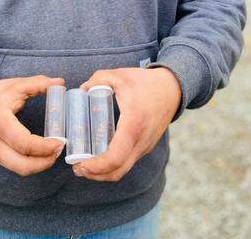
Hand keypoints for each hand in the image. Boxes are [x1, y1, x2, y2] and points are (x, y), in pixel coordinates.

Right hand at [0, 75, 65, 175]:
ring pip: (18, 169)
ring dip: (38, 165)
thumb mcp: (15, 85)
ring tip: (51, 153)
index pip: (24, 143)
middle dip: (44, 163)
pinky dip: (28, 163)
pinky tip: (38, 152)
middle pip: (22, 165)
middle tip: (58, 151)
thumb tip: (60, 82)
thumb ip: (39, 83)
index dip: (45, 147)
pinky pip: (12, 165)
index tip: (60, 142)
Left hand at [72, 67, 181, 181]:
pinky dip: (113, 166)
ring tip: (85, 165)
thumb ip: (98, 79)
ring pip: (123, 169)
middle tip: (77, 168)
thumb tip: (81, 89)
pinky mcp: (146, 147)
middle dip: (95, 175)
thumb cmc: (146, 83)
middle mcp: (141, 141)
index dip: (96, 167)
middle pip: (117, 171)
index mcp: (133, 125)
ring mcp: (145, 146)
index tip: (80, 164)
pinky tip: (100, 157)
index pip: (115, 157)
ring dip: (103, 172)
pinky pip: (128, 162)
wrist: (172, 89)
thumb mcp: (119, 76)